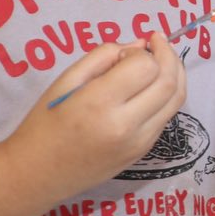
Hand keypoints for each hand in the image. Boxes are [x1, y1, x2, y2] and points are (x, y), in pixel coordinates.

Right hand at [16, 37, 185, 195]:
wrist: (38, 174)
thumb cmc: (44, 124)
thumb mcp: (64, 82)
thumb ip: (102, 57)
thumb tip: (139, 44)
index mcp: (99, 103)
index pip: (145, 67)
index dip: (142, 52)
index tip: (127, 51)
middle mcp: (125, 124)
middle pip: (169, 82)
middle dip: (169, 56)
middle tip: (157, 41)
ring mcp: (139, 142)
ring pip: (176, 100)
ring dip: (176, 73)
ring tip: (163, 58)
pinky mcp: (144, 152)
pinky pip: (166, 116)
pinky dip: (167, 95)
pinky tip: (154, 84)